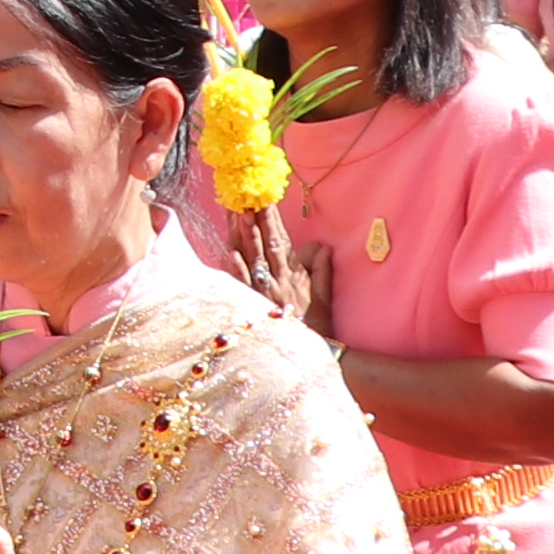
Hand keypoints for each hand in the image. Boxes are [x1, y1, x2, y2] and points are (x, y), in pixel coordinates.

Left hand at [228, 205, 332, 333]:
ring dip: (244, 235)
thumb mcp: (323, 299)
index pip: (280, 241)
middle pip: (264, 245)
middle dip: (255, 219)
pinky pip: (243, 285)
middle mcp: (277, 282)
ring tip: (237, 212)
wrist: (310, 357)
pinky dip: (237, 268)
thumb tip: (322, 246)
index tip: (264, 199)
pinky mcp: (253, 308)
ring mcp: (263, 294)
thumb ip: (322, 271)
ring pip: (252, 259)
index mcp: (293, 276)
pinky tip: (229, 251)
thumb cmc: (316, 329)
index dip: (272, 220)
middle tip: (245, 196)